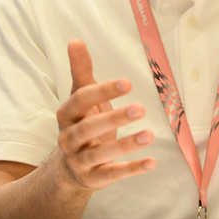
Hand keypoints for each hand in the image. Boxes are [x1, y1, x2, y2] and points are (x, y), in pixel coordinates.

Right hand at [54, 39, 156, 191]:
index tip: (127, 82)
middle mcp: (68, 138)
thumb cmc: (82, 121)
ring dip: (126, 145)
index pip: (81, 100)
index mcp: (66, 114)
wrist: (71, 167)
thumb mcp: (81, 96)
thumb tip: (75, 40)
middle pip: (88, 128)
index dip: (103, 91)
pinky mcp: (93, 179)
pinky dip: (132, 169)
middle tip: (140, 108)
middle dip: (114, 118)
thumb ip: (80, 70)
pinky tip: (152, 162)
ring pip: (100, 154)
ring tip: (150, 134)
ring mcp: (80, 160)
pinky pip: (113, 174)